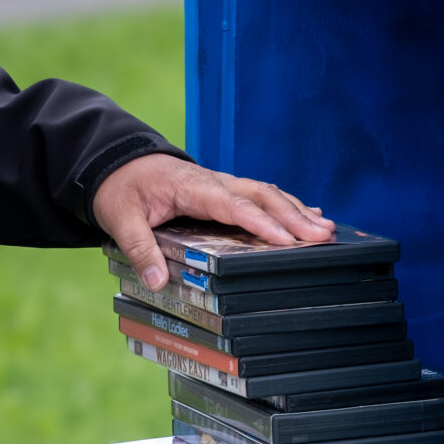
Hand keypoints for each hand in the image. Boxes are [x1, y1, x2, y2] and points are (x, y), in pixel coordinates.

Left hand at [93, 154, 334, 289]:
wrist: (116, 162)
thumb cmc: (119, 189)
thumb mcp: (120, 218)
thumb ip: (139, 249)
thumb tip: (158, 281)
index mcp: (191, 186)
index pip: (232, 205)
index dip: (261, 222)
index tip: (286, 239)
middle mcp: (213, 181)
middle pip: (260, 196)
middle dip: (293, 216)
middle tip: (322, 236)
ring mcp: (221, 184)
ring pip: (266, 193)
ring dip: (296, 210)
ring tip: (327, 229)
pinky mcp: (223, 190)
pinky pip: (259, 196)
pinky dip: (285, 205)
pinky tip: (309, 214)